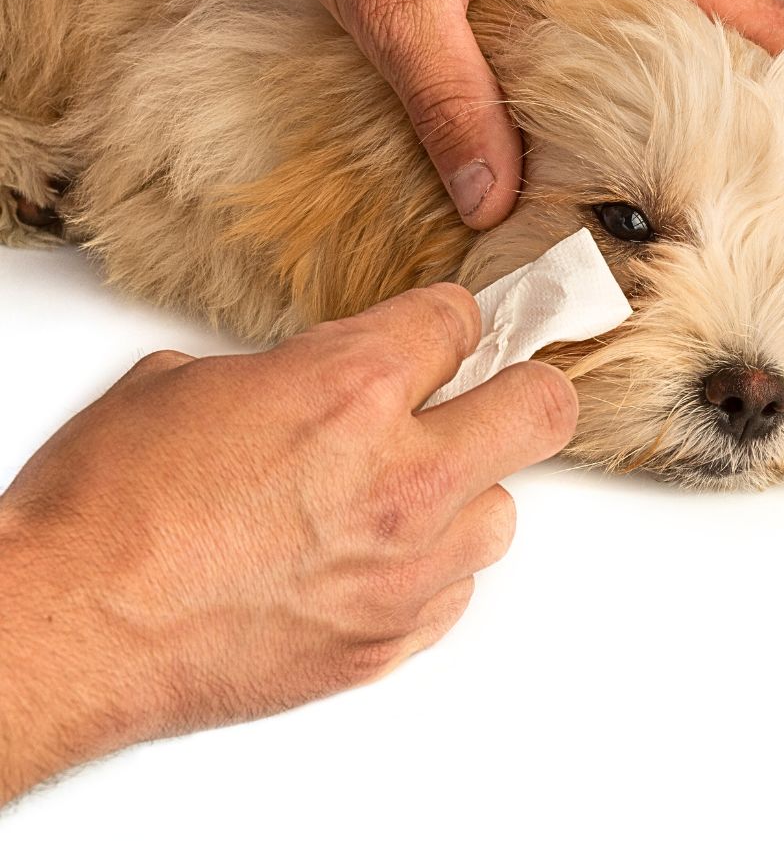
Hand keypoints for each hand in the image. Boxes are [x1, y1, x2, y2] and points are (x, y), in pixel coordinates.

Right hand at [0, 284, 576, 803]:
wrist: (64, 628)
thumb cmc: (108, 507)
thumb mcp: (190, 383)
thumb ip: (289, 373)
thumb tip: (320, 379)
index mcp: (350, 389)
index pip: (459, 322)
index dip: (450, 320)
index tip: (447, 331)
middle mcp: (398, 479)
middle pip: (540, 410)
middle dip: (523, 391)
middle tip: (493, 395)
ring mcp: (402, 570)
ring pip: (503, 513)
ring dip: (467, 493)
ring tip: (409, 494)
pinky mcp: (385, 641)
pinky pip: (454, 592)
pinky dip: (431, 570)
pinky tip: (378, 560)